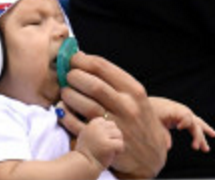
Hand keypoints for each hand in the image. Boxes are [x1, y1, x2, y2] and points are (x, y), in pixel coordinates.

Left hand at [59, 52, 169, 178]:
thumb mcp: (137, 95)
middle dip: (74, 76)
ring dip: (68, 94)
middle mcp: (127, 107)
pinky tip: (63, 109)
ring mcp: (116, 126)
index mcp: (134, 91)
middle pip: (92, 85)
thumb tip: (82, 56)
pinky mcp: (105, 144)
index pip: (102, 67)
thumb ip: (112, 77)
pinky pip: (78, 126)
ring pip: (85, 104)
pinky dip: (66, 115)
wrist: (152, 159)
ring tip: (65, 92)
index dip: (81, 60)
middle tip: (67, 76)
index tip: (72, 59)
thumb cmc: (140, 121)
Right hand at [74, 115, 123, 171]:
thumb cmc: (87, 152)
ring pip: (119, 134)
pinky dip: (119, 150)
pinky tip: (114, 154)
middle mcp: (97, 127)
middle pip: (114, 126)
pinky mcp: (108, 145)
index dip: (107, 131)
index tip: (102, 140)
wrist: (83, 165)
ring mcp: (102, 135)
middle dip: (113, 136)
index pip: (107, 121)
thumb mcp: (88, 134)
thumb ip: (98, 128)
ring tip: (109, 150)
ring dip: (116, 143)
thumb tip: (113, 123)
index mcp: (92, 123)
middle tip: (107, 146)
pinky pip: (120, 144)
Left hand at [149, 97, 214, 152]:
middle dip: (197, 135)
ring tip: (206, 149)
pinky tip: (213, 134)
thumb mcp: (154, 121)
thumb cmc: (151, 111)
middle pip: (194, 122)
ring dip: (202, 136)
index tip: (178, 128)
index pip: (186, 116)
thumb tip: (167, 147)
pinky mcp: (184, 117)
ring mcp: (185, 113)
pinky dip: (202, 131)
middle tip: (196, 147)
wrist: (149, 103)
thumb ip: (162, 133)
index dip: (185, 122)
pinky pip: (195, 124)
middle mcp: (182, 110)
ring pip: (197, 124)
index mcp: (174, 109)